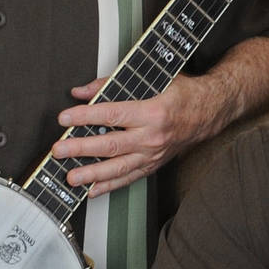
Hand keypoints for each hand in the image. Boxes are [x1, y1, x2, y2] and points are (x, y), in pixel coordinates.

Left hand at [55, 74, 224, 195]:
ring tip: (72, 177)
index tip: (65, 117)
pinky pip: (129, 178)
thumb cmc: (182, 93)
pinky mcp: (154, 164)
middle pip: (111, 145)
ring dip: (92, 174)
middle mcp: (153, 136)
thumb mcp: (152, 79)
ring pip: (119, 167)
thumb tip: (83, 91)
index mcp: (152, 112)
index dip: (85, 116)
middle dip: (81, 148)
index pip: (111, 115)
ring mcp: (153, 154)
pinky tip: (92, 190)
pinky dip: (110, 186)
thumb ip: (112, 84)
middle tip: (59, 150)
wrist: (209, 111)